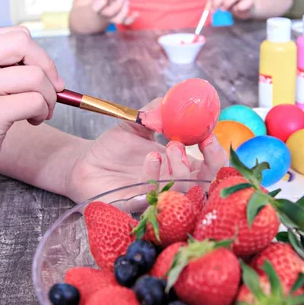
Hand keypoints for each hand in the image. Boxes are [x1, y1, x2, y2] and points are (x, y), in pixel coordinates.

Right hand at [0, 26, 64, 196]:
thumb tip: (48, 66)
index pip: (14, 35)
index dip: (37, 55)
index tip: (44, 75)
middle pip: (23, 44)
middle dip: (48, 66)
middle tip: (54, 89)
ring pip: (35, 76)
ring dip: (49, 96)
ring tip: (40, 111)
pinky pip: (35, 101)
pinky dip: (42, 111)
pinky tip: (32, 121)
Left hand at [69, 100, 227, 201]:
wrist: (86, 162)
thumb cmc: (114, 146)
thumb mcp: (137, 122)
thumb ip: (155, 110)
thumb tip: (172, 98)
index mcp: (178, 164)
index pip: (210, 166)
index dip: (216, 153)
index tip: (209, 135)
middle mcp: (172, 183)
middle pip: (205, 184)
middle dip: (208, 164)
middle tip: (193, 144)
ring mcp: (157, 196)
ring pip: (183, 192)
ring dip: (180, 168)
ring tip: (166, 148)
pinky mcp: (138, 206)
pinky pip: (155, 196)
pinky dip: (156, 174)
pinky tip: (150, 158)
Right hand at [92, 0, 138, 25]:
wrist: (103, 10)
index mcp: (97, 5)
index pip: (95, 7)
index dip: (99, 4)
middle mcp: (104, 13)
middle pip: (109, 13)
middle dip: (117, 5)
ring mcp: (112, 18)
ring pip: (117, 20)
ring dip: (124, 11)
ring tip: (127, 1)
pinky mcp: (120, 20)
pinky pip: (126, 22)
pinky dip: (132, 18)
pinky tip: (136, 13)